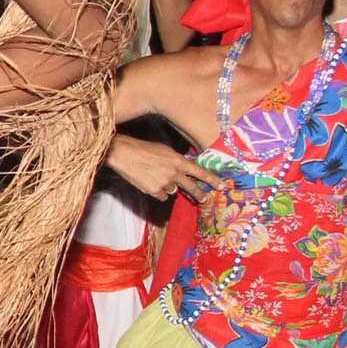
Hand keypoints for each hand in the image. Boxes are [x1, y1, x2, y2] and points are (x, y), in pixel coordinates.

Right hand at [105, 134, 221, 199]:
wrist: (124, 154)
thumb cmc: (144, 148)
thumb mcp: (165, 150)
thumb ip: (176, 161)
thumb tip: (183, 169)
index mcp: (178, 161)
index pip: (200, 172)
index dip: (212, 179)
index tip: (222, 186)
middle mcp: (174, 174)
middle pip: (191, 187)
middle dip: (200, 194)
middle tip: (205, 199)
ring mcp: (164, 184)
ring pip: (173, 190)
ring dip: (169, 186)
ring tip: (156, 176)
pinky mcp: (153, 191)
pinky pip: (161, 195)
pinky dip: (157, 191)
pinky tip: (149, 181)